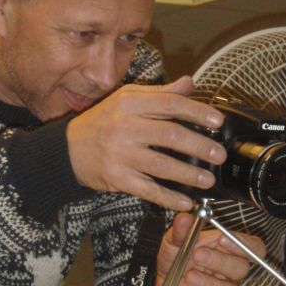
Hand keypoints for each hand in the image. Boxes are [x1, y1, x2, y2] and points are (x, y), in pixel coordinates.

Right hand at [66, 76, 226, 210]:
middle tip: (218, 155)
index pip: (169, 104)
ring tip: (207, 179)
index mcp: (128, 104)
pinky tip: (185, 201)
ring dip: (188, 174)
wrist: (67, 150)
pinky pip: (147, 189)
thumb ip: (158, 94)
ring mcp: (120, 154)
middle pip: (169, 135)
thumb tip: (189, 84)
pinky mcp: (116, 178)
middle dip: (199, 146)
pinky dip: (168, 197)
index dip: (197, 112)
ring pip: (161, 165)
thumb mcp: (125, 100)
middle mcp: (124, 128)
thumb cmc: (100, 123)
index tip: (217, 121)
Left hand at [156, 212, 266, 285]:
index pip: (253, 247)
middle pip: (241, 268)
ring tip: (189, 275)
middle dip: (220, 261)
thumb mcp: (174, 240)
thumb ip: (181, 230)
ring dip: (208, 283)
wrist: (159, 279)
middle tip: (198, 255)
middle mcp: (228, 270)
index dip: (243, 244)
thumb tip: (184, 218)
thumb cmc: (174, 256)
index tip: (222, 239)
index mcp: (226, 249)